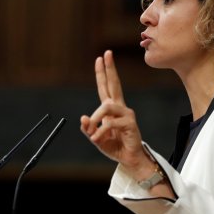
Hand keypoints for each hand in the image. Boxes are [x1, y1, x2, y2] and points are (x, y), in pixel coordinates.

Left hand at [80, 50, 148, 167]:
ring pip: (106, 106)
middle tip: (106, 54)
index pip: (105, 87)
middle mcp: (119, 108)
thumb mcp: (95, 137)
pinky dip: (100, 132)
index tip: (100, 57)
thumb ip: (88, 128)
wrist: (128, 159)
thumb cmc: (114, 146)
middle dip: (109, 69)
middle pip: (114, 84)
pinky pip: (109, 123)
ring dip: (96, 119)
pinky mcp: (130, 123)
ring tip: (92, 134)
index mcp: (111, 109)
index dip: (103, 73)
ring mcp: (126, 114)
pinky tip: (98, 139)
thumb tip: (83, 118)